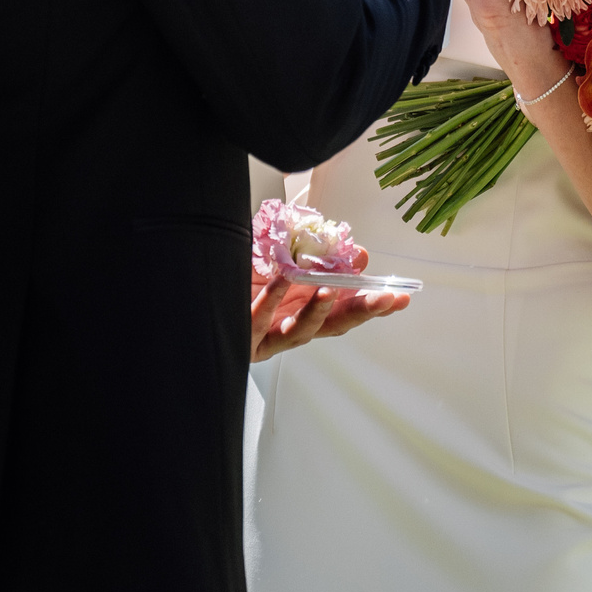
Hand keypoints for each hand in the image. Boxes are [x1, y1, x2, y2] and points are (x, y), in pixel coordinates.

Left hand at [249, 245, 409, 360]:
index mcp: (302, 308)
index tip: (401, 297)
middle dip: (361, 312)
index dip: (373, 305)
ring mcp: (266, 336)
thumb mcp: (283, 253)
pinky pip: (258, 319)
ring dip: (317, 311)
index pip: (345, 311)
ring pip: (299, 331)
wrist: (190, 288)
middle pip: (332, 327)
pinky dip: (272, 298)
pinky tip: (283, 279)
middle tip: (385, 299)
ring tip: (329, 289)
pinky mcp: (240, 337)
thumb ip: (319, 254)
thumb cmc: (239, 269)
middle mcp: (289, 327)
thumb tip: (358, 254)